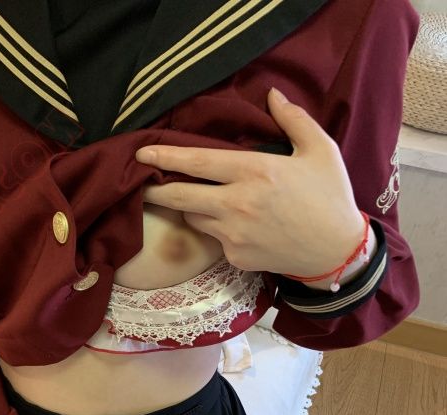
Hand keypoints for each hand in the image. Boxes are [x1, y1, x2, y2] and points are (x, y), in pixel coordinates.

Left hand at [134, 86, 365, 279]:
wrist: (336, 251)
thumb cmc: (330, 196)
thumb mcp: (319, 150)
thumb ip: (293, 120)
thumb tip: (272, 95)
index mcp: (254, 171)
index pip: (197, 161)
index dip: (166, 156)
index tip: (142, 154)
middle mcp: (236, 204)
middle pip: (180, 196)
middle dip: (156, 190)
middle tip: (143, 185)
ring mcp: (233, 234)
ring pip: (194, 218)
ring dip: (192, 207)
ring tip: (202, 199)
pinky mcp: (235, 257)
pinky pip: (215, 239)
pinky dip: (219, 229)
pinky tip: (239, 225)